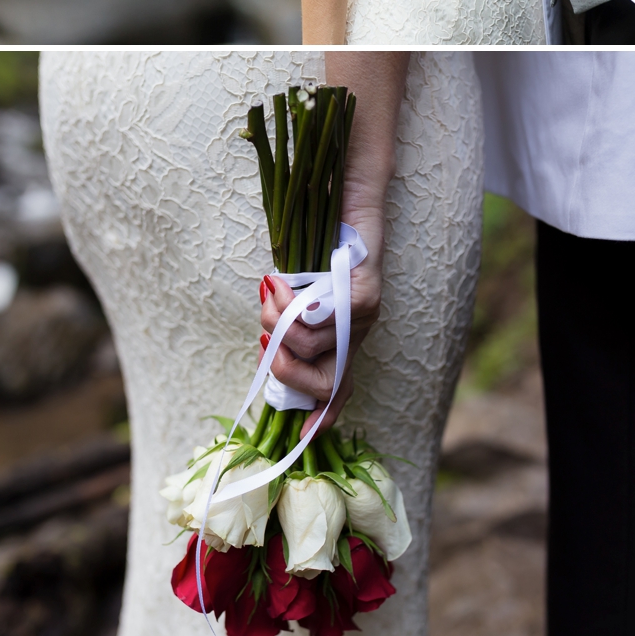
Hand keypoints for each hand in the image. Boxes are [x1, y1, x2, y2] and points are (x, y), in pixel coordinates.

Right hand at [259, 258, 381, 428]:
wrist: (351, 200)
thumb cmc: (318, 245)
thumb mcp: (298, 293)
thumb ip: (290, 324)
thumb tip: (271, 351)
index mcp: (344, 335)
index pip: (340, 387)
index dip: (324, 415)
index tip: (305, 435)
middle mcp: (359, 331)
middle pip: (322, 383)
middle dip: (282, 369)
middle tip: (267, 337)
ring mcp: (366, 316)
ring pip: (308, 347)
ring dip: (276, 322)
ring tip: (273, 292)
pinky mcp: (367, 295)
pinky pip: (318, 320)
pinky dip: (289, 303)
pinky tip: (282, 283)